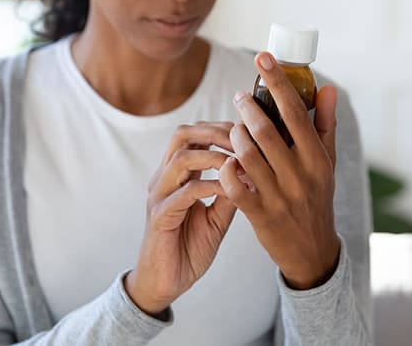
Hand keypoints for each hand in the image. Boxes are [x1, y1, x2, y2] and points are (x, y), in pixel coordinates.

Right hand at [125, 122, 238, 316]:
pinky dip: (210, 186)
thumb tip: (253, 172)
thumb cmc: (188, 249)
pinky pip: (185, 192)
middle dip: (216, 132)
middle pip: (182, 134)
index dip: (220, 127)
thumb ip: (230, 194)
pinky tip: (229, 190)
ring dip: (214, 156)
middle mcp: (164, 179)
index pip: (194, 134)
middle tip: (244, 140)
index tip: (248, 131)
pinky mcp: (159, 216)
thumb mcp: (217, 217)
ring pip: (181, 158)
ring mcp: (159, 196)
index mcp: (176, 175)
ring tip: (238, 163)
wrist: (166, 283)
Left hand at [219, 51, 340, 289]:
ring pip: (247, 155)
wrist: (312, 250)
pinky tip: (227, 159)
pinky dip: (227, 168)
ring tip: (233, 127)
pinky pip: (235, 186)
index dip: (277, 82)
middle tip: (239, 97)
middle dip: (247, 108)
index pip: (295, 112)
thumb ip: (325, 124)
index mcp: (317, 158)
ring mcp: (279, 196)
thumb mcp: (327, 162)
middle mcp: (300, 176)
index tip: (262, 58)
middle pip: (266, 131)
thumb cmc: (317, 197)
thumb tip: (328, 87)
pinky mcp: (260, 215)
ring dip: (235, 136)